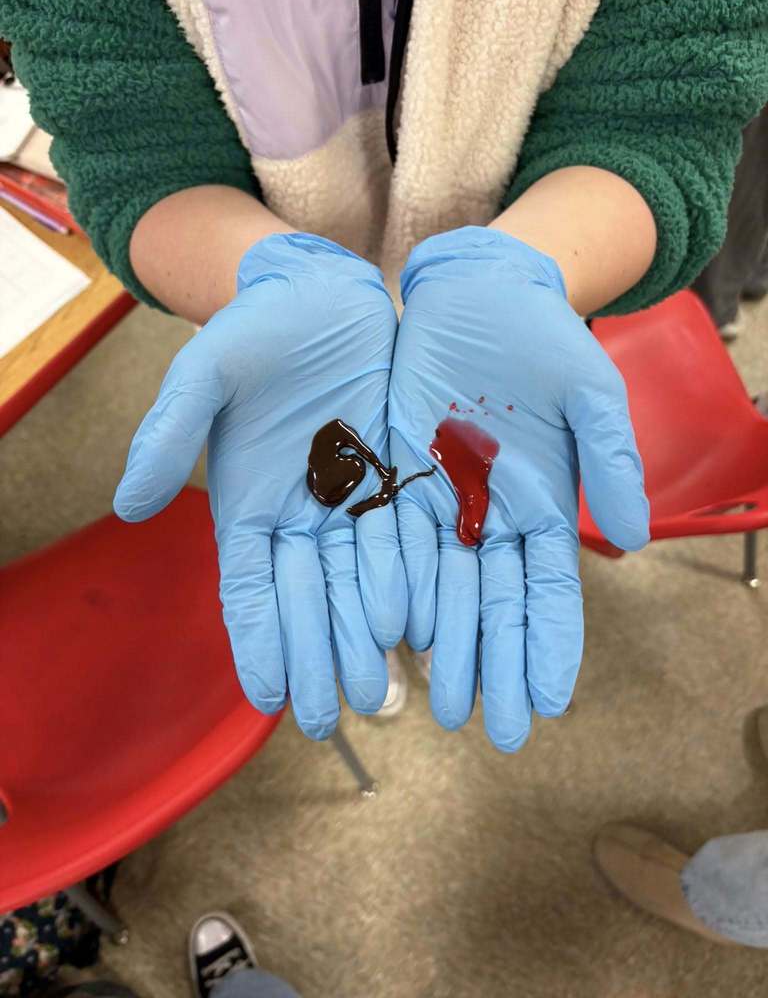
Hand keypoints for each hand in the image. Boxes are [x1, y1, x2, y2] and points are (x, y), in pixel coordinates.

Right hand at [114, 233, 406, 738]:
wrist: (322, 295)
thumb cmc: (255, 331)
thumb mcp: (206, 371)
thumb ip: (170, 434)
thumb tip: (133, 505)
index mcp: (248, 504)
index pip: (250, 588)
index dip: (259, 641)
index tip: (268, 697)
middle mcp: (301, 516)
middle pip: (311, 599)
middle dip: (320, 655)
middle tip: (334, 713)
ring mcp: (353, 502)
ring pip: (361, 582)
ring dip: (368, 636)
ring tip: (379, 690)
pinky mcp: (399, 480)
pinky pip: (408, 540)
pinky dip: (412, 585)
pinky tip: (422, 628)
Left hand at [388, 227, 648, 750]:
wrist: (475, 293)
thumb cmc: (541, 337)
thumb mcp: (589, 389)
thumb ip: (610, 458)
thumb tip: (632, 536)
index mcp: (543, 502)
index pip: (551, 589)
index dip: (552, 644)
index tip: (551, 704)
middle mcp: (491, 516)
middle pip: (493, 604)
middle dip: (497, 666)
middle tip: (495, 730)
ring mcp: (440, 503)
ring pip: (440, 588)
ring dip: (445, 648)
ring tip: (444, 705)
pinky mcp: (394, 481)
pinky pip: (388, 544)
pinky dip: (390, 591)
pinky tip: (391, 638)